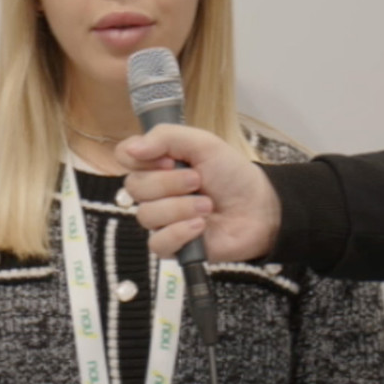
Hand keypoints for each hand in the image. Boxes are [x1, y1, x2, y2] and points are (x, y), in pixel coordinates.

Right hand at [115, 124, 281, 261]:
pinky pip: (158, 242)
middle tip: (198, 181)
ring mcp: (160, 219)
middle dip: (169, 183)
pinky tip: (200, 226)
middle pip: (134, 187)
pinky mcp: (171, 245)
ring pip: (146, 215)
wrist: (258, 208)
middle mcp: (153, 190)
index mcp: (157, 163)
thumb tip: (130, 149)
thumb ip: (165, 137)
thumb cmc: (231, 174)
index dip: (141, 158)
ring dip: (181, 208)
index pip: (124, 155)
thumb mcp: (203, 143)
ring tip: (207, 206)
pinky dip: (180, 232)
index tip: (169, 159)